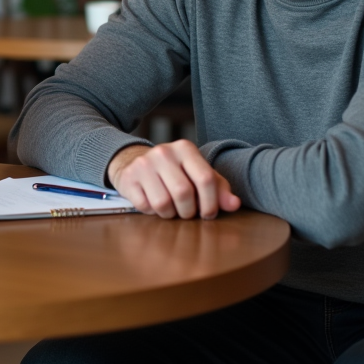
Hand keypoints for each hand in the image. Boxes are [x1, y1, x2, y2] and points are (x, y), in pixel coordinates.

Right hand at [107, 140, 240, 219]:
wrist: (133, 162)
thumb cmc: (174, 172)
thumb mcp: (198, 175)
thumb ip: (218, 188)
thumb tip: (234, 204)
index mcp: (185, 148)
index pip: (205, 179)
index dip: (210, 203)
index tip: (208, 214)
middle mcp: (164, 152)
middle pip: (183, 193)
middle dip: (189, 212)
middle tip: (187, 213)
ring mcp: (144, 164)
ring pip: (163, 203)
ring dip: (170, 214)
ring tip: (171, 208)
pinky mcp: (129, 177)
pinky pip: (145, 206)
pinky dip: (152, 212)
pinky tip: (153, 202)